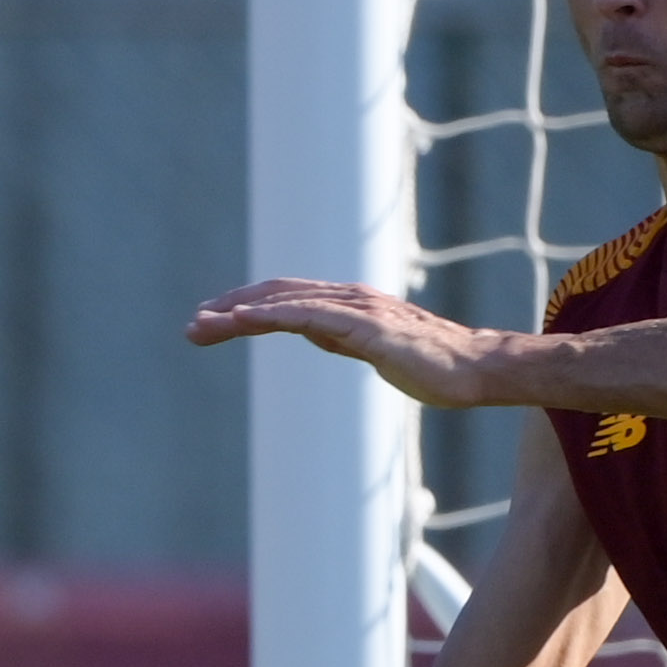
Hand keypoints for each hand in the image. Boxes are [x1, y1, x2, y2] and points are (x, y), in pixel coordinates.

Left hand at [185, 278, 534, 406]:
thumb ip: (340, 336)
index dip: (245, 307)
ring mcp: (358, 310)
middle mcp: (349, 299)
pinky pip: (311, 316)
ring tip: (202, 324)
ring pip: (286, 302)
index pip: (286, 299)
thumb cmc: (432, 365)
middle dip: (229, 309)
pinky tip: (242, 320)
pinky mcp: (368, 328)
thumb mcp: (372, 349)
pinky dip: (272, 314)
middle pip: (276, 296)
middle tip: (191, 326)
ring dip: (239, 312)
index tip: (210, 323)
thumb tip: (310, 330)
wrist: (476, 371)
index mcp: (348, 305)